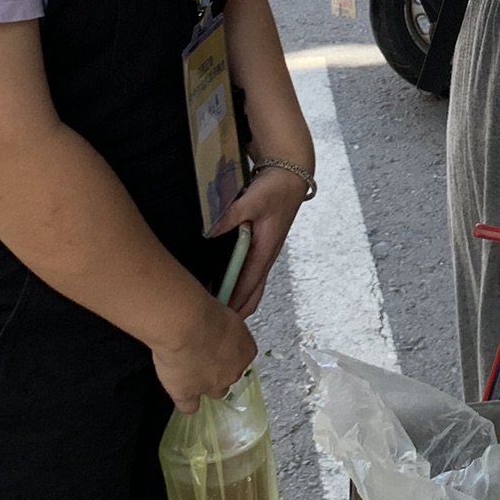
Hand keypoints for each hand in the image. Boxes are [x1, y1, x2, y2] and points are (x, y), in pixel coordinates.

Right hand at [152, 302, 256, 411]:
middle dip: (219, 368)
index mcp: (246, 351)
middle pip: (229, 375)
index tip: (217, 342)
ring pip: (215, 392)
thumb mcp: (227, 314)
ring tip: (191, 372)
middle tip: (203, 354)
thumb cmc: (206, 311)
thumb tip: (219, 327)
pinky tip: (181, 393)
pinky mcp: (187, 394)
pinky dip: (186, 402)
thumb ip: (226, 328)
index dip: (228, 350)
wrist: (186, 325)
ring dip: (206, 385)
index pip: (241, 356)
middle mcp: (232, 372)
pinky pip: (189, 407)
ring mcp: (210, 386)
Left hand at [206, 164, 308, 317]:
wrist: (290, 176)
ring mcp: (264, 253)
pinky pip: (250, 275)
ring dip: (237, 300)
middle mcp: (266, 256)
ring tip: (216, 311)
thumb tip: (209, 231)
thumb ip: (230, 215)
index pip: (249, 285)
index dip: (234, 302)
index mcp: (266, 249)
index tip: (218, 317)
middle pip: (253, 294)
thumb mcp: (253, 199)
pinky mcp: (260, 247)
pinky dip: (239, 286)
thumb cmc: (277, 188)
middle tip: (214, 324)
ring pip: (252, 287)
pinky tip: (223, 286)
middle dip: (237, 311)